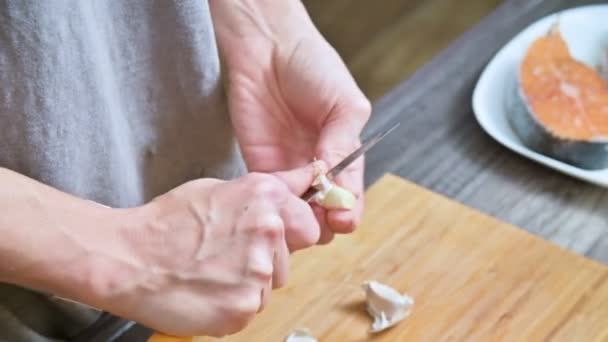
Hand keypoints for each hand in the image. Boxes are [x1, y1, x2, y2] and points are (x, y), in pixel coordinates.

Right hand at [90, 166, 318, 336]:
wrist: (128, 259)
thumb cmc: (167, 224)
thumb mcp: (220, 189)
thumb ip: (270, 189)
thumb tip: (310, 175)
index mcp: (264, 197)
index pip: (308, 224)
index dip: (287, 235)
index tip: (267, 240)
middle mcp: (268, 231)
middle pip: (286, 260)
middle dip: (263, 261)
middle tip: (223, 256)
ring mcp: (257, 271)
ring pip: (269, 286)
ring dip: (247, 285)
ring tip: (211, 273)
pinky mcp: (244, 307)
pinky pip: (251, 309)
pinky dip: (231, 307)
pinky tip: (206, 291)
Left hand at [210, 0, 371, 243]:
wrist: (268, 48)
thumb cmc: (313, 67)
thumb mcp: (344, 104)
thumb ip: (343, 143)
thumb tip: (336, 183)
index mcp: (345, 154)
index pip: (351, 196)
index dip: (349, 212)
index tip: (343, 218)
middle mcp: (318, 167)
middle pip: (325, 213)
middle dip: (324, 222)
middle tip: (318, 216)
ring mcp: (289, 169)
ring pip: (297, 212)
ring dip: (299, 217)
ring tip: (296, 209)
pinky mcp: (261, 166)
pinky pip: (269, 196)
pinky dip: (274, 203)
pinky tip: (276, 197)